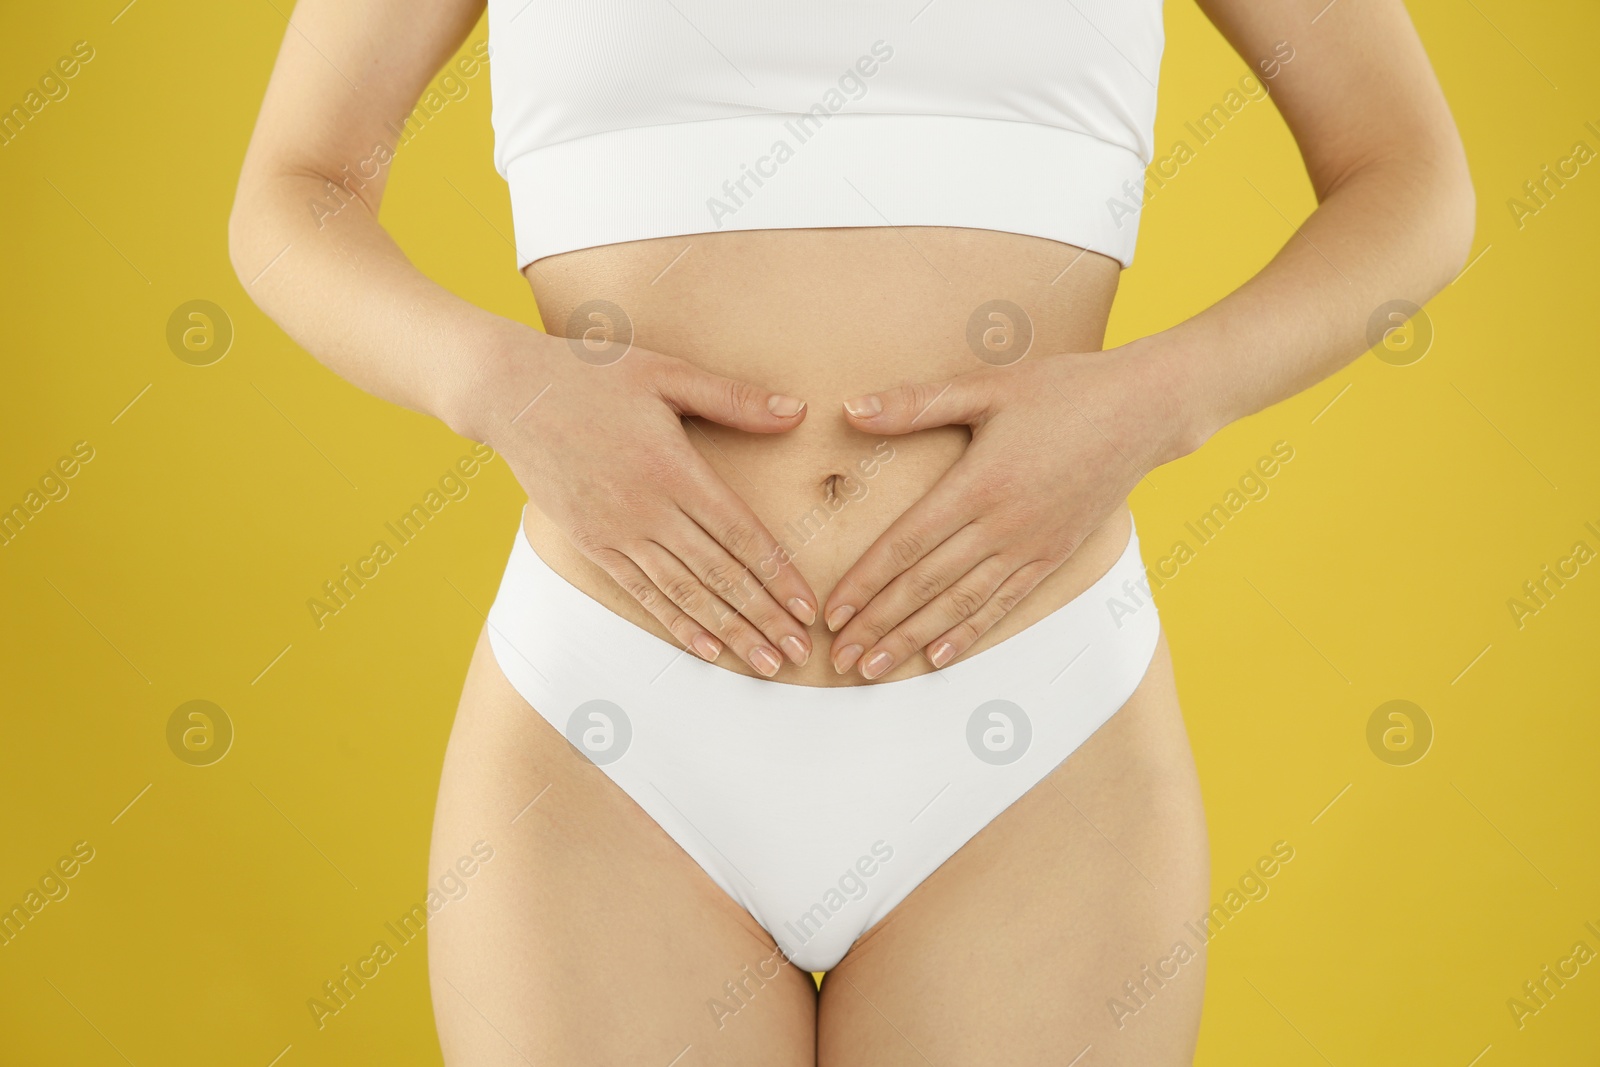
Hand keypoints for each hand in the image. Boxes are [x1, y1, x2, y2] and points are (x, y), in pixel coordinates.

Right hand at [486, 329, 817, 676]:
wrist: (509, 393)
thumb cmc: (592, 375)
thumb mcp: (667, 374)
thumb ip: (734, 400)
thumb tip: (797, 411)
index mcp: (674, 468)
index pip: (740, 534)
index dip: (778, 576)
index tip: (807, 608)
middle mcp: (648, 510)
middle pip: (719, 575)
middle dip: (764, 618)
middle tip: (798, 654)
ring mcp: (617, 532)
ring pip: (684, 594)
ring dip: (729, 633)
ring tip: (765, 663)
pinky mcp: (591, 544)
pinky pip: (642, 593)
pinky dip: (677, 623)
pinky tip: (707, 649)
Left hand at [823, 347, 1191, 678]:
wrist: (1146, 410)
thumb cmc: (1064, 389)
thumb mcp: (988, 385)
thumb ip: (917, 403)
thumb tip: (851, 409)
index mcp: (979, 483)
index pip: (908, 544)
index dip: (866, 582)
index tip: (833, 612)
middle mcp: (1003, 525)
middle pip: (926, 585)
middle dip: (878, 625)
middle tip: (840, 658)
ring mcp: (1031, 546)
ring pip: (961, 605)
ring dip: (913, 640)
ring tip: (874, 669)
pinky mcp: (1054, 556)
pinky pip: (1003, 604)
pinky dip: (968, 633)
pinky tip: (937, 658)